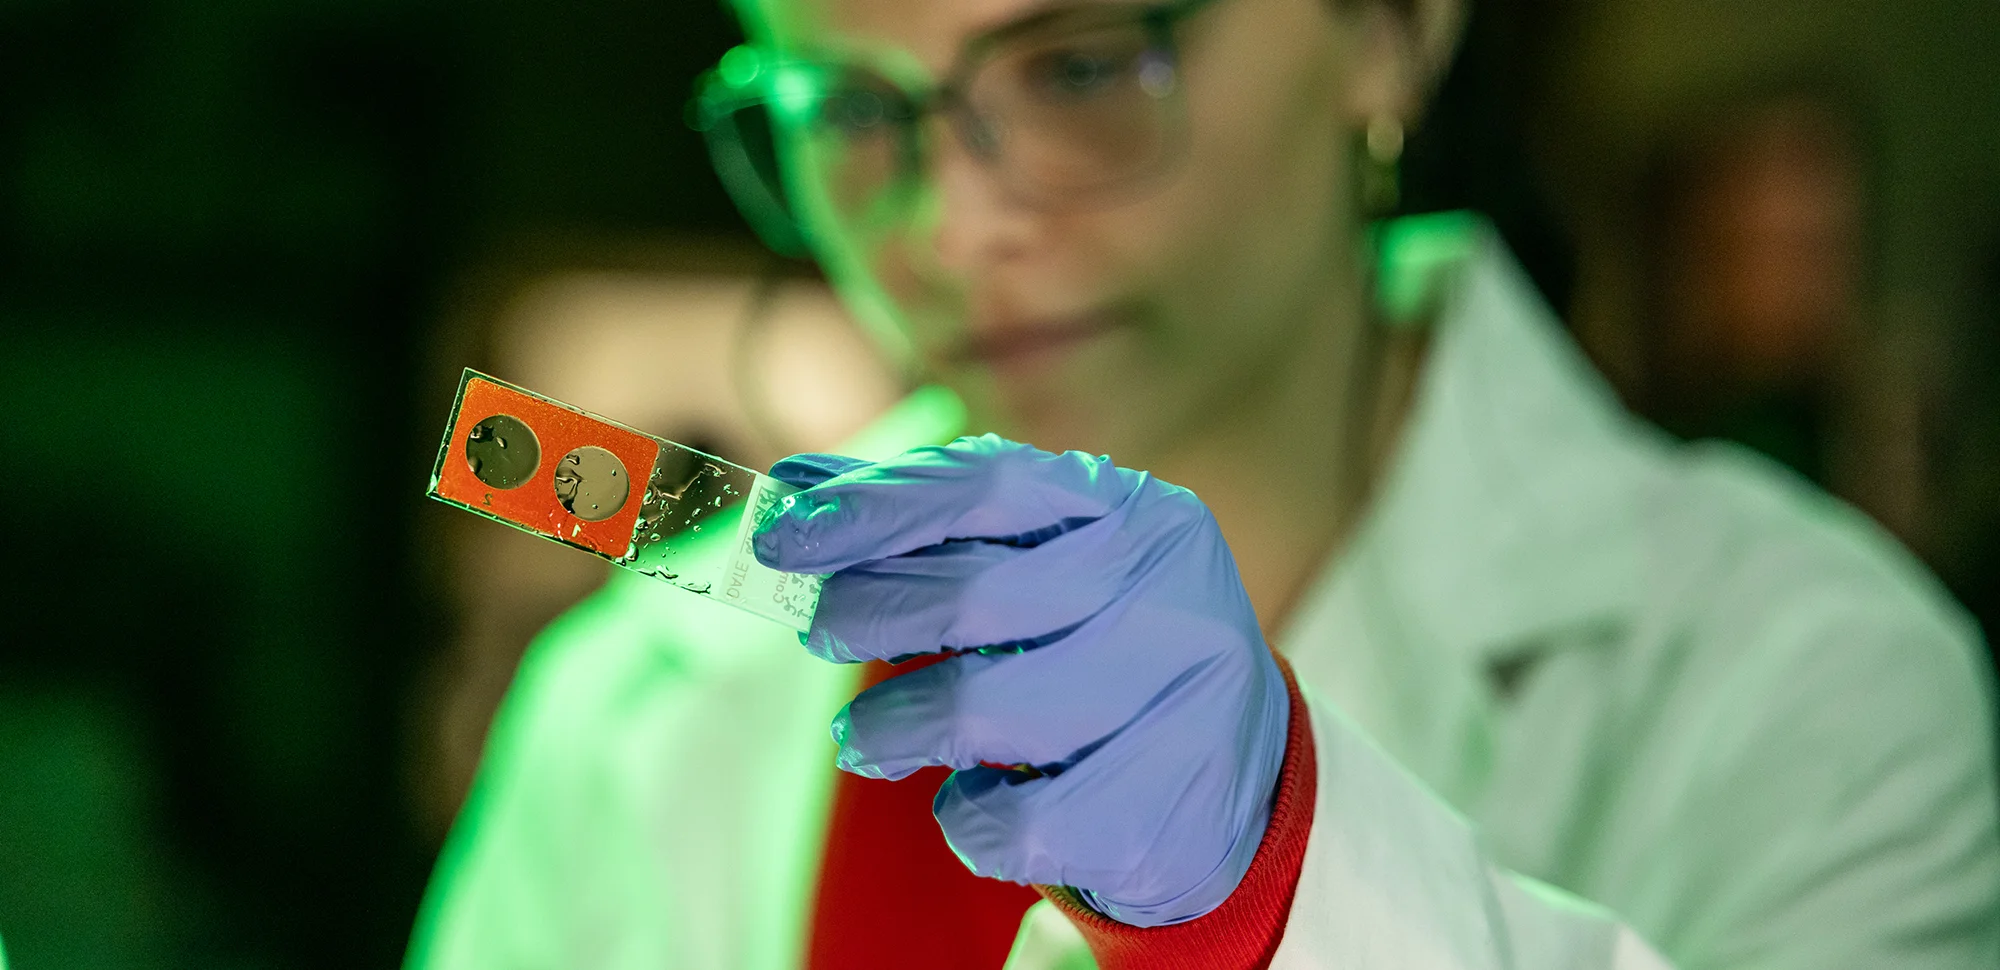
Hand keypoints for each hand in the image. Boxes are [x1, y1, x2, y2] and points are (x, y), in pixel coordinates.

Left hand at [753, 434, 1289, 926]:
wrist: (1236, 776)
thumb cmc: (1102, 651)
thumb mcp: (1039, 567)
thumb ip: (930, 525)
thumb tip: (794, 489)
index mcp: (1135, 513)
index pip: (988, 482)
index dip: (876, 506)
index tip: (783, 535)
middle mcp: (1170, 593)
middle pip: (975, 596)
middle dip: (868, 613)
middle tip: (821, 632)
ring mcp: (1181, 699)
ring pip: (981, 712)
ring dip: (891, 727)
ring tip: (868, 737)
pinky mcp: (1167, 805)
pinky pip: (1012, 819)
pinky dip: (962, 817)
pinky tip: (969, 799)